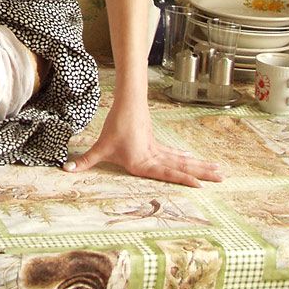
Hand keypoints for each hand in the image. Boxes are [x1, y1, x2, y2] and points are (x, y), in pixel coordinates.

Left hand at [62, 101, 222, 187]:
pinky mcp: (156, 144)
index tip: (201, 185)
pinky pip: (175, 154)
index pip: (167, 172)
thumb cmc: (114, 126)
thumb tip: (66, 170)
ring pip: (182, 160)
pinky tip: (195, 161)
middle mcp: (154, 157)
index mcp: (143, 161)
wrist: (126, 103)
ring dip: (200, 165)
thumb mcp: (100, 147)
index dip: (184, 179)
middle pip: (182, 166)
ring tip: (219, 171)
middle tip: (222, 177)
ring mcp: (157, 150)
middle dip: (202, 172)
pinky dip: (187, 160)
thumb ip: (86, 161)